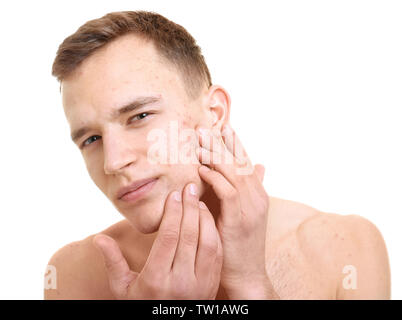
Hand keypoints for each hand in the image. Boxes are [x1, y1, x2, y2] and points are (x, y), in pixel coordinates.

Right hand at [93, 183, 222, 299]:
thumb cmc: (142, 305)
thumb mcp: (122, 289)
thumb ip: (113, 262)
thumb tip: (98, 239)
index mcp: (156, 280)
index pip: (168, 238)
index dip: (172, 213)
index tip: (173, 194)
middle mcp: (180, 282)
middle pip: (189, 236)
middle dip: (189, 208)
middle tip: (188, 188)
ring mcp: (200, 284)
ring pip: (208, 243)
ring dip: (204, 218)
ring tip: (197, 201)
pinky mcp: (212, 285)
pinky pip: (217, 254)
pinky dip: (214, 233)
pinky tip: (207, 219)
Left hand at [195, 124, 276, 298]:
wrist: (246, 274)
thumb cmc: (239, 244)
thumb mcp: (244, 215)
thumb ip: (245, 193)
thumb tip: (253, 171)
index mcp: (258, 195)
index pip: (246, 163)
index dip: (234, 144)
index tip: (222, 128)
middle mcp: (257, 197)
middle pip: (240, 163)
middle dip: (223, 144)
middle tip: (205, 128)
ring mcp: (251, 207)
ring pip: (234, 173)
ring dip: (215, 155)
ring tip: (200, 141)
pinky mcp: (240, 219)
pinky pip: (227, 191)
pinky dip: (214, 178)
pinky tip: (201, 169)